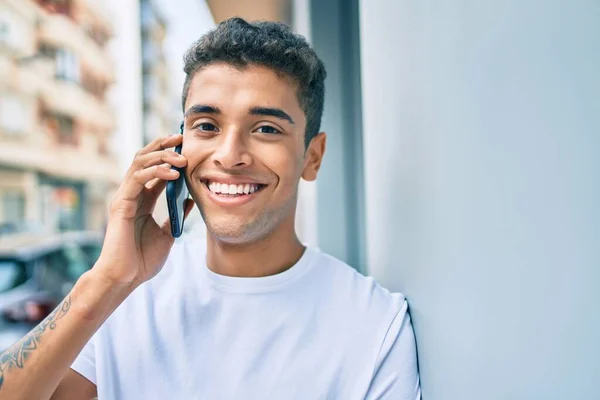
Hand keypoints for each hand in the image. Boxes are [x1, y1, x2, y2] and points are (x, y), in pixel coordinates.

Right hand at [94, 134, 193, 286]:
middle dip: (163, 146)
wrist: (125, 278)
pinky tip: (172, 174)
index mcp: (142, 200)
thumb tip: (189, 200)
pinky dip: (154, 173)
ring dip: (161, 156)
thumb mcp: (167, 234)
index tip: (187, 146)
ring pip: (139, 164)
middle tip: (181, 138)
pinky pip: (136, 180)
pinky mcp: (120, 205)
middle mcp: (132, 195)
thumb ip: (175, 215)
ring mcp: (124, 198)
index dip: (169, 156)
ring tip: (181, 157)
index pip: (155, 170)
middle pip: (144, 159)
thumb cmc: (142, 260)